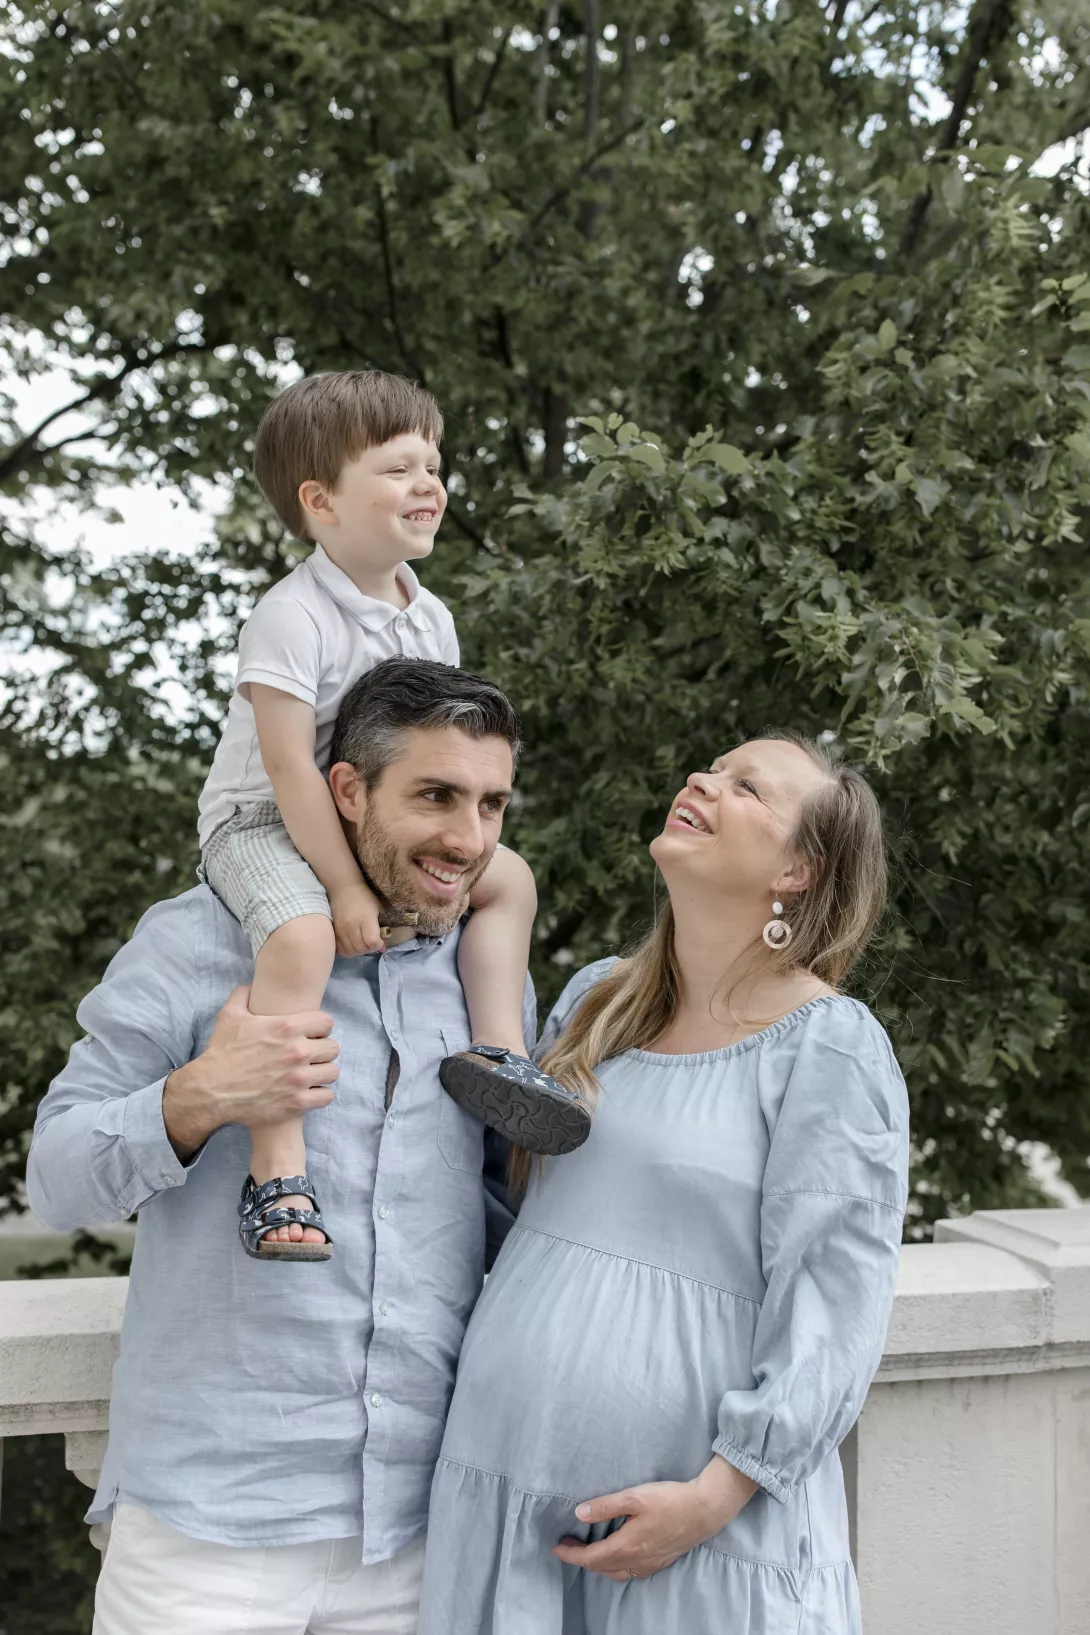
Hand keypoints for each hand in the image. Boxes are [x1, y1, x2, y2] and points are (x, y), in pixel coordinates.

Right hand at [162, 985, 338, 1156]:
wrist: (211, 1091)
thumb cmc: (221, 1053)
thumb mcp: (229, 1015)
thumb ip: (244, 994)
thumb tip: (253, 985)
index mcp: (287, 1028)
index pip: (326, 1022)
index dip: (319, 1028)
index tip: (311, 1035)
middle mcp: (297, 1052)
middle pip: (333, 1048)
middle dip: (321, 1051)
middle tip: (309, 1056)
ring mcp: (299, 1079)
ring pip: (332, 1072)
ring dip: (322, 1073)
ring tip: (310, 1074)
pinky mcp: (297, 1103)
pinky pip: (326, 1096)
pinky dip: (319, 1095)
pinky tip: (307, 1092)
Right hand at [329, 879, 385, 956]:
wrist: (343, 888)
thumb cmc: (364, 897)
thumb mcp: (378, 909)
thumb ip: (381, 929)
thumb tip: (382, 948)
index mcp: (366, 918)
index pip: (372, 941)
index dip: (378, 945)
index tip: (380, 942)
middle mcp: (352, 926)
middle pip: (361, 948)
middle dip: (369, 949)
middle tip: (371, 943)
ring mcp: (340, 930)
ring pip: (350, 951)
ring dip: (359, 951)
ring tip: (362, 944)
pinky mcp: (333, 932)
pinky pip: (340, 949)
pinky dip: (348, 951)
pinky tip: (352, 944)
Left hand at [552, 1456, 757, 1580]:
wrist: (704, 1510)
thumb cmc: (669, 1500)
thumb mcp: (634, 1496)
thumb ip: (606, 1506)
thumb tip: (579, 1513)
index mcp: (627, 1546)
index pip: (590, 1558)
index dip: (571, 1554)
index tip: (556, 1547)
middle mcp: (636, 1561)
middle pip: (601, 1568)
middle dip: (581, 1559)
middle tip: (568, 1544)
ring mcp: (649, 1564)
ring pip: (615, 1573)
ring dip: (598, 1564)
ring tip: (588, 1549)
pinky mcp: (659, 1562)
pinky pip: (629, 1572)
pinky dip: (615, 1566)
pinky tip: (615, 1553)